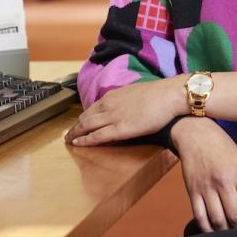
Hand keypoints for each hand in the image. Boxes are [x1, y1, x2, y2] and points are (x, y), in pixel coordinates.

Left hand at [64, 77, 184, 146]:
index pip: (91, 108)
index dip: (82, 118)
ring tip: (68, 141)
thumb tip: (123, 105)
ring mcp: (113, 117)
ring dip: (75, 134)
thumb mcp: (135, 93)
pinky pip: (97, 136)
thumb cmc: (158, 95)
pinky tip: (77, 144)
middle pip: (85, 117)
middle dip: (75, 127)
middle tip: (67, 135)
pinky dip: (85, 140)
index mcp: (113, 96)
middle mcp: (109, 105)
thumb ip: (124, 100)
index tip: (77, 124)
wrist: (169, 95)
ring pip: (86, 126)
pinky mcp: (120, 129)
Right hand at [172, 118, 236, 231]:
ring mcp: (205, 187)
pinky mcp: (191, 190)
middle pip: (236, 216)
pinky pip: (199, 216)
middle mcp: (222, 182)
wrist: (196, 134)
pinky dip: (207, 228)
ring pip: (217, 220)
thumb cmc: (223, 148)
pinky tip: (214, 232)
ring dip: (226, 233)